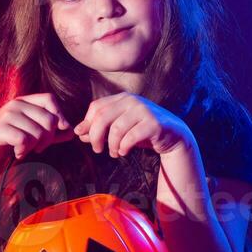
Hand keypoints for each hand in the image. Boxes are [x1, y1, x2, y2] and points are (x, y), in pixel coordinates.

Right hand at [0, 93, 74, 172]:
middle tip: (38, 148)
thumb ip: (52, 133)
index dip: (59, 115)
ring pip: (38, 133)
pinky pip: (24, 140)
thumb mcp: (33, 136)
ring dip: (34, 147)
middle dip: (48, 139)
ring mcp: (6, 115)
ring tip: (24, 150)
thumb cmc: (9, 143)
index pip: (50, 99)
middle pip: (49, 119)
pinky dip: (23, 151)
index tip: (59, 132)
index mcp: (24, 101)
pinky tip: (17, 153)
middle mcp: (16, 104)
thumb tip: (72, 132)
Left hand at [74, 92, 193, 158]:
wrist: (172, 135)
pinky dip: (124, 147)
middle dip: (95, 136)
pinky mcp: (154, 123)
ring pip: (116, 129)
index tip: (85, 138)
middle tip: (97, 149)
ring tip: (114, 153)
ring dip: (111, 145)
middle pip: (103, 117)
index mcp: (122, 98)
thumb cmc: (141, 131)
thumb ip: (100, 129)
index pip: (96, 107)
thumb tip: (79, 133)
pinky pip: (131, 137)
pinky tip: (124, 152)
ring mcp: (144, 110)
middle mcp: (132, 101)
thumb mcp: (119, 128)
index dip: (87, 123)